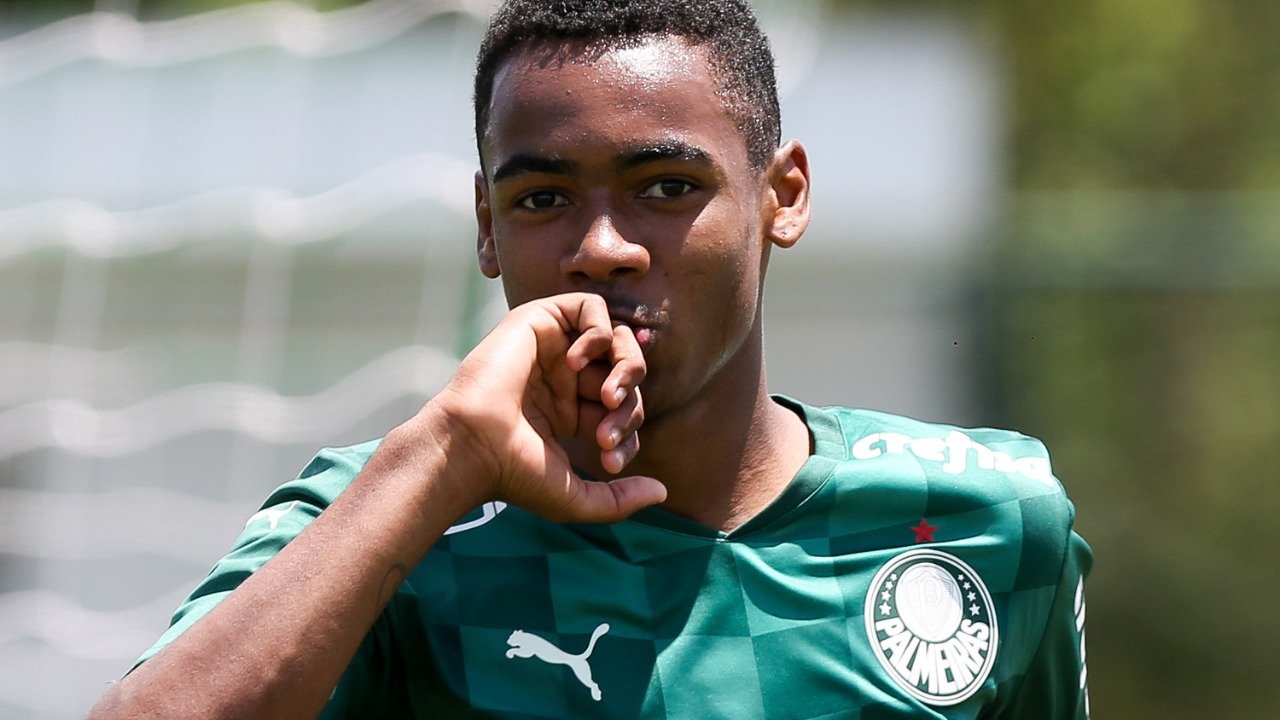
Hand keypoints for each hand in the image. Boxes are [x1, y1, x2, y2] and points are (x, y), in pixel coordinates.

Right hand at [429, 292, 665, 522]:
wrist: (474, 448)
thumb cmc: (516, 473)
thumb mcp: (576, 497)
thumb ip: (620, 499)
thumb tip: (662, 492)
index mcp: (570, 412)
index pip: (624, 407)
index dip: (629, 431)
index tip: (609, 459)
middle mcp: (563, 378)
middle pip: (626, 371)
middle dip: (631, 400)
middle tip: (609, 423)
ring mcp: (553, 349)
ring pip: (618, 336)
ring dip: (626, 364)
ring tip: (607, 393)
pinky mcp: (539, 321)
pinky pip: (590, 305)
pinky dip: (599, 331)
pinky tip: (576, 362)